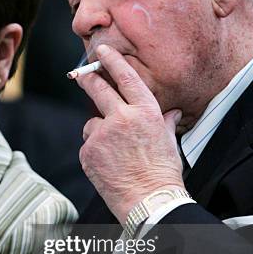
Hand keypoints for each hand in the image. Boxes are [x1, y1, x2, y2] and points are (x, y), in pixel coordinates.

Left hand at [77, 44, 184, 223]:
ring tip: (115, 153)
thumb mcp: (169, 142)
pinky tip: (108, 164)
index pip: (125, 78)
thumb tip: (172, 112)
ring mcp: (102, 134)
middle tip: (80, 75)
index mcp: (145, 112)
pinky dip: (95, 151)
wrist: (149, 201)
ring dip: (99, 131)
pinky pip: (89, 144)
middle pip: (98, 89)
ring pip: (92, 123)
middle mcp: (122, 118)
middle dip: (88, 78)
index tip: (101, 52)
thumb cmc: (162, 173)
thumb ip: (165, 122)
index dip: (111, 61)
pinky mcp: (88, 151)